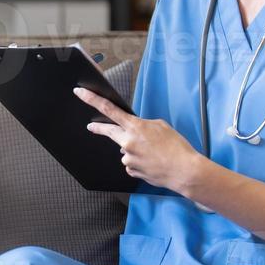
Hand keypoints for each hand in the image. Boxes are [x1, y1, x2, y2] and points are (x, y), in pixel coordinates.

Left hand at [74, 86, 201, 192]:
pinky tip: (152, 163)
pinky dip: (139, 162)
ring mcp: (128, 158)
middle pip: (109, 131)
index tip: (80, 93)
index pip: (108, 109)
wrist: (184, 171)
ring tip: (154, 153)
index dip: (91, 99)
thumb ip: (142, 125)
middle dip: (100, 128)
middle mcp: (127, 142)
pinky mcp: (131, 171)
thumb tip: (131, 132)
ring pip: (124, 150)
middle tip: (91, 126)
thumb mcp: (161, 126)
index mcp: (135, 127)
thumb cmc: (177, 148)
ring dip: (134, 150)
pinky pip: (131, 163)